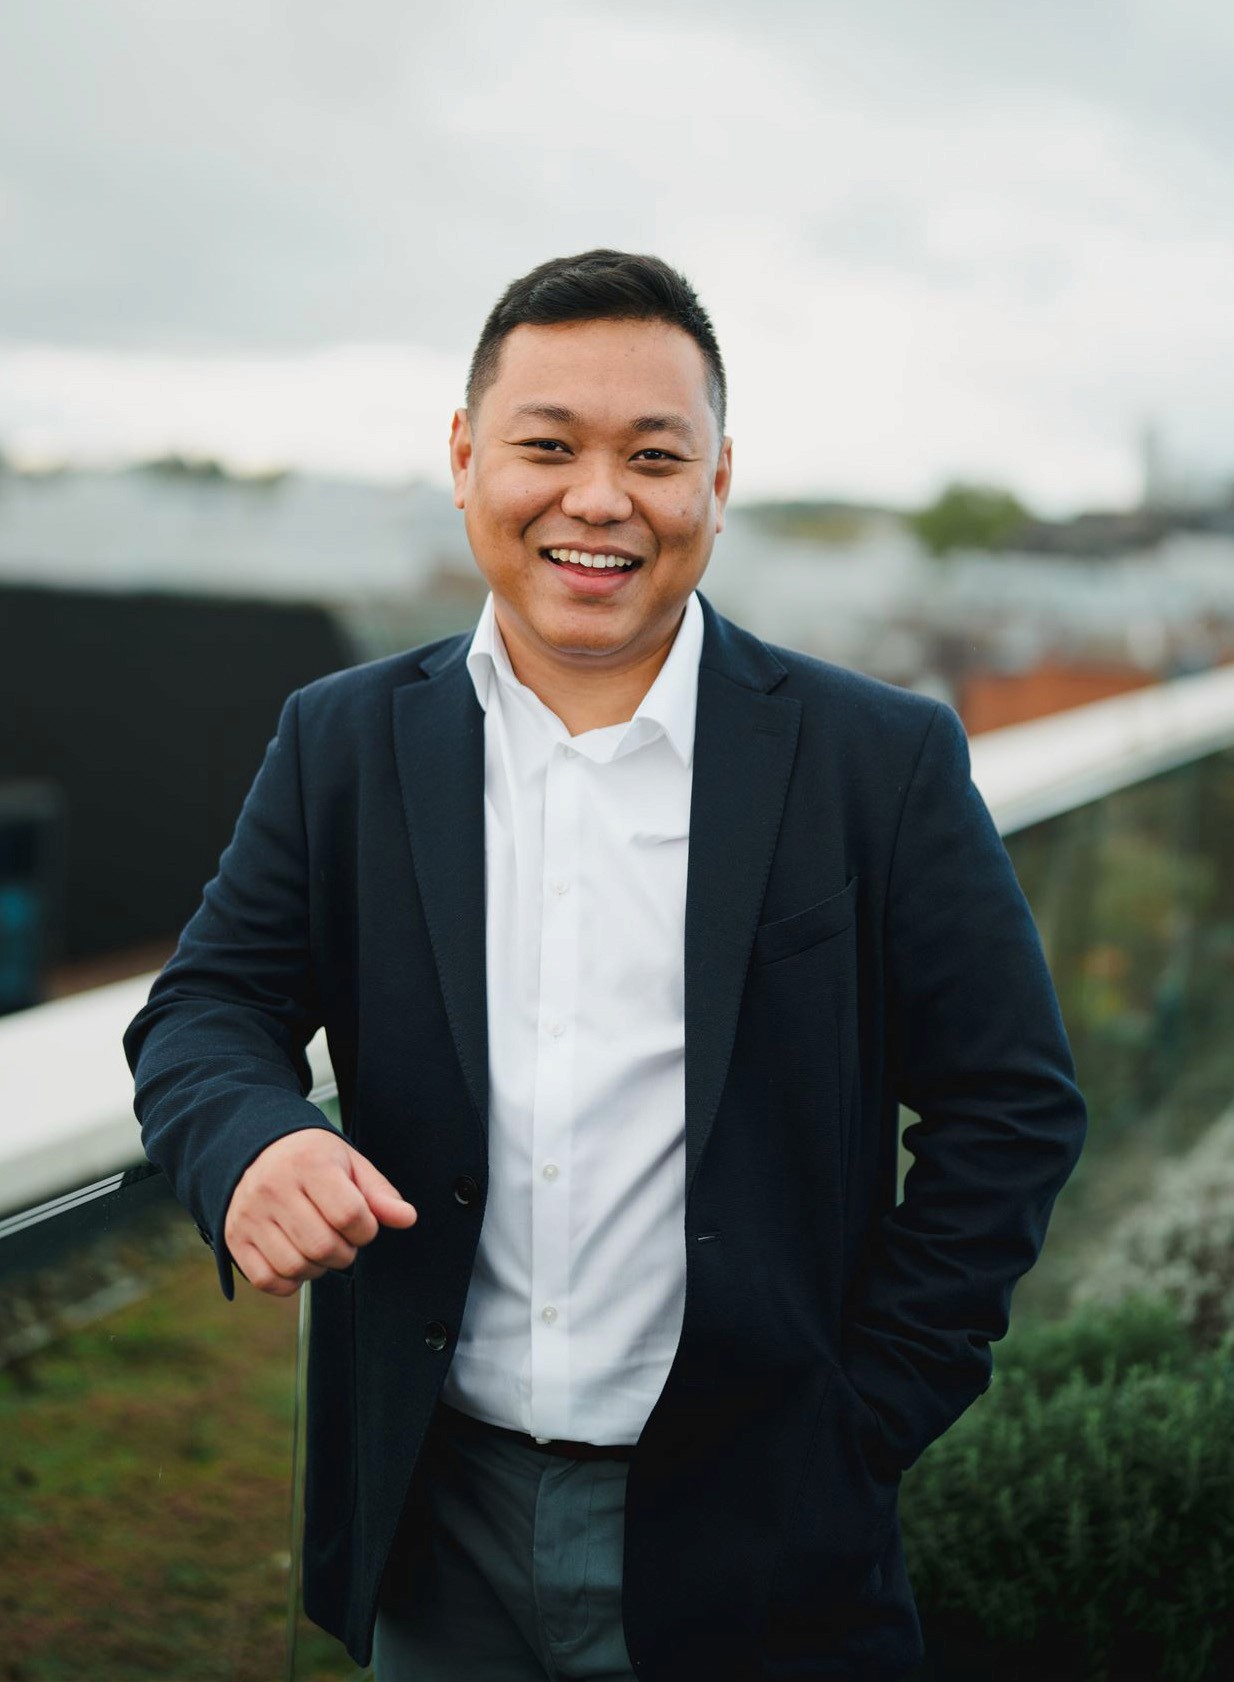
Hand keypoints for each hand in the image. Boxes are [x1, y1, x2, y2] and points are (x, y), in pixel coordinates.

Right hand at [223, 1130, 417, 1296]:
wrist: (255, 1149)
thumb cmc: (311, 1158)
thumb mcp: (349, 1163)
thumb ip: (379, 1193)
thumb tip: (407, 1218)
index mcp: (308, 1163)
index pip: (350, 1215)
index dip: (366, 1229)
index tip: (362, 1222)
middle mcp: (273, 1188)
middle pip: (323, 1246)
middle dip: (345, 1252)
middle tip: (343, 1237)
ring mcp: (249, 1215)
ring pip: (295, 1267)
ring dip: (319, 1267)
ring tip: (319, 1245)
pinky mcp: (234, 1237)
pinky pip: (267, 1280)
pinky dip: (290, 1281)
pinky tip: (297, 1258)